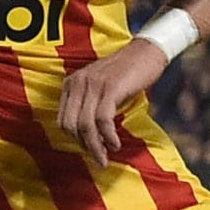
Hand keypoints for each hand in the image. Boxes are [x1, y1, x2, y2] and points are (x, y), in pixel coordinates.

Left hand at [57, 38, 167, 167]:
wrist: (147, 52)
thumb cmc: (127, 72)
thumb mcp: (101, 86)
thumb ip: (91, 104)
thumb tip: (90, 137)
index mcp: (72, 83)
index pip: (62, 120)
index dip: (75, 139)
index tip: (90, 149)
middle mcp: (78, 82)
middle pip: (70, 125)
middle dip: (84, 146)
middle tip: (99, 158)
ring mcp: (93, 84)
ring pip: (85, 125)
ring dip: (96, 146)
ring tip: (106, 157)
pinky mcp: (110, 88)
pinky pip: (103, 120)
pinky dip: (108, 136)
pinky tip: (115, 143)